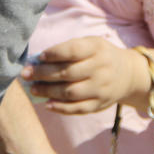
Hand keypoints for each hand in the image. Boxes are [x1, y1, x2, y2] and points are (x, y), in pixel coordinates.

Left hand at [22, 37, 149, 113]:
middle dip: (43, 74)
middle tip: (26, 74)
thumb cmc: (99, 55)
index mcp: (97, 48)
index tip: (39, 57)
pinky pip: (78, 109)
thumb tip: (38, 60)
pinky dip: (60, 108)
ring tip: (33, 89)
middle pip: (68, 73)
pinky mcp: (100, 104)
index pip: (73, 50)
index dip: (54, 53)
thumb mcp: (91, 44)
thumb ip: (68, 49)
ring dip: (48, 91)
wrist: (127, 74)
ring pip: (71, 92)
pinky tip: (47, 104)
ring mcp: (101, 88)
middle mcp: (101, 68)